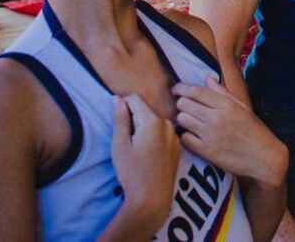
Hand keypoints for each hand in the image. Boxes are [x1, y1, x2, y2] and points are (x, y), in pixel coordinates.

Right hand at [110, 95, 179, 231]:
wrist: (152, 197)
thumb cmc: (132, 172)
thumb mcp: (120, 144)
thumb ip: (119, 118)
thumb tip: (117, 98)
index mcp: (152, 121)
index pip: (134, 99)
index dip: (122, 106)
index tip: (117, 122)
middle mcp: (167, 124)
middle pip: (145, 109)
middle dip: (133, 117)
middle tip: (125, 138)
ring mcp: (174, 135)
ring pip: (154, 121)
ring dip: (143, 126)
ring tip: (136, 147)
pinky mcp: (177, 145)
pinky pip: (163, 132)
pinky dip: (154, 136)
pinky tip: (147, 153)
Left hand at [173, 75, 287, 185]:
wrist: (264, 157)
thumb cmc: (254, 130)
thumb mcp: (241, 107)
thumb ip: (222, 92)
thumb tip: (207, 78)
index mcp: (226, 104)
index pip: (195, 91)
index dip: (181, 88)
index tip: (176, 89)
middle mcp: (216, 117)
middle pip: (184, 104)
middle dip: (181, 103)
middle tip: (185, 107)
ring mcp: (210, 135)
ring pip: (182, 120)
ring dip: (183, 119)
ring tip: (190, 121)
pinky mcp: (207, 151)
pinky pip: (184, 138)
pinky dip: (186, 136)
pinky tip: (193, 135)